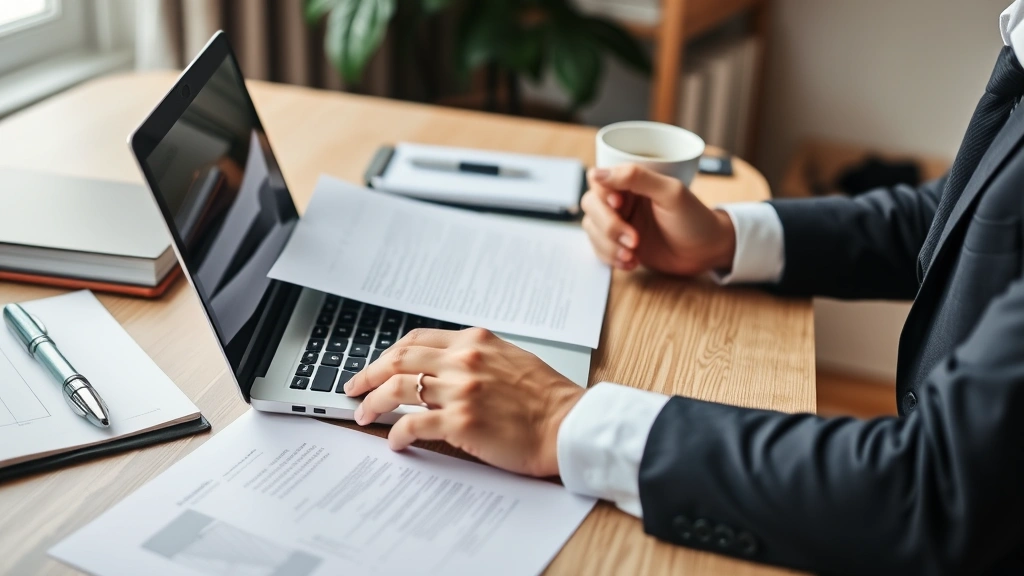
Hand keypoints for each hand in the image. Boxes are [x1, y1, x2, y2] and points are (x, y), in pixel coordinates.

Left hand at [344, 328, 584, 476]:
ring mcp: (461, 390)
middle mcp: (464, 360)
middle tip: (353, 389)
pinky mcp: (461, 421)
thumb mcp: (510, 358)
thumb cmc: (546, 398)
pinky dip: (397, 433)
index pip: (416, 340)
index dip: (387, 355)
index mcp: (475, 341)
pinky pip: (413, 424)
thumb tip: (443, 367)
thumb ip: (476, 357)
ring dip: (373, 402)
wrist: (568, 424)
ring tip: (364, 415)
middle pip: (397, 359)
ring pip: (397, 388)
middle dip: (367, 374)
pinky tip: (395, 442)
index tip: (374, 367)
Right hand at [580, 164, 735, 275]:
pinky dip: (611, 258)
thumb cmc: (694, 219)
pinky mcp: (618, 244)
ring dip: (609, 246)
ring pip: (592, 230)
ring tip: (632, 255)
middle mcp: (621, 200)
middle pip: (590, 206)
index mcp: (632, 181)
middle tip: (634, 241)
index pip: (598, 180)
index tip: (621, 205)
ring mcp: (619, 223)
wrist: (707, 252)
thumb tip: (598, 173)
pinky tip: (632, 262)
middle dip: (609, 227)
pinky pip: (598, 250)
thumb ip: (636, 178)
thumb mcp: (670, 193)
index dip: (603, 195)